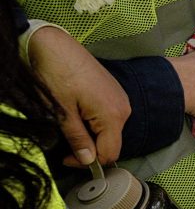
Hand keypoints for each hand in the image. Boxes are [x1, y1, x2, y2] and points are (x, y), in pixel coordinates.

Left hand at [27, 25, 130, 165]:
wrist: (56, 46)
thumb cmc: (58, 75)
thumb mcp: (63, 113)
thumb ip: (78, 139)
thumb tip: (87, 160)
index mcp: (113, 115)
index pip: (109, 153)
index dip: (88, 162)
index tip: (67, 159)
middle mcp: (123, 108)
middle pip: (112, 143)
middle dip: (91, 148)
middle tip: (66, 145)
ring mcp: (120, 99)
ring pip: (110, 130)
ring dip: (92, 135)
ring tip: (70, 126)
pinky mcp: (114, 92)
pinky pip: (109, 117)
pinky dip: (95, 123)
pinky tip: (78, 115)